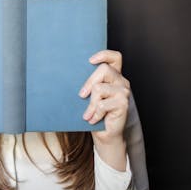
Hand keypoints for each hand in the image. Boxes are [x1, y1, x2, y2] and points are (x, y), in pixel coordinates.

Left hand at [79, 50, 130, 169]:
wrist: (105, 135)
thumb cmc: (95, 113)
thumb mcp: (89, 96)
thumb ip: (87, 84)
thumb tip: (67, 75)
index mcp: (114, 76)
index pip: (115, 57)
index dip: (104, 55)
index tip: (90, 61)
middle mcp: (121, 81)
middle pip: (104, 70)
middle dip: (89, 82)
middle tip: (81, 95)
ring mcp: (124, 92)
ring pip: (100, 88)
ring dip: (90, 104)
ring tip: (88, 114)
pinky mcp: (123, 103)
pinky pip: (102, 104)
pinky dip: (94, 113)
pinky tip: (93, 119)